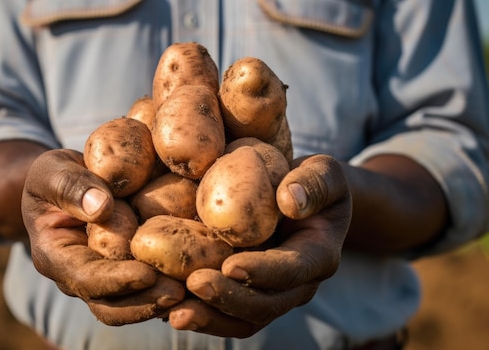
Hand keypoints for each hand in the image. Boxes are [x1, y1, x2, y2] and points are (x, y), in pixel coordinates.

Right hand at [22, 149, 184, 325]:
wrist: (66, 185)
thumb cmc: (55, 175)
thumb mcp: (53, 170)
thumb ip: (71, 186)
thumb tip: (102, 208)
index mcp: (55, 257)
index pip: (85, 279)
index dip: (116, 281)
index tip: (147, 274)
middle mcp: (79, 278)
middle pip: (111, 305)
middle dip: (145, 302)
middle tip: (180, 292)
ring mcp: (104, 280)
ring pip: (132, 304)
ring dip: (163, 301)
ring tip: (194, 291)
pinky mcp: (126, 273)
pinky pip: (149, 289)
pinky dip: (172, 286)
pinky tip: (199, 278)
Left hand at [168, 154, 350, 337]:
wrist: (298, 200)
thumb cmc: (310, 180)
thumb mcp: (325, 171)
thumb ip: (315, 183)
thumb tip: (289, 201)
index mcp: (318, 256)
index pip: (291, 270)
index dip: (262, 271)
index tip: (230, 265)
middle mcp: (297, 286)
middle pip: (264, 306)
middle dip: (228, 299)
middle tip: (193, 285)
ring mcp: (271, 295)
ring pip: (243, 320)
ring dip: (209, 319)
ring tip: (173, 315)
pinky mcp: (247, 296)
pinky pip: (225, 316)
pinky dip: (200, 316)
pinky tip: (166, 311)